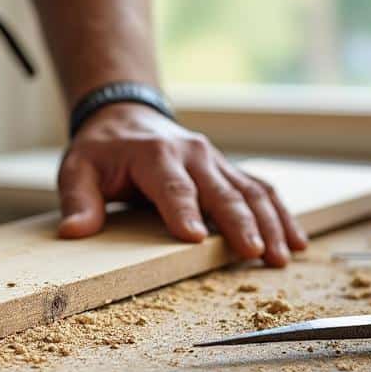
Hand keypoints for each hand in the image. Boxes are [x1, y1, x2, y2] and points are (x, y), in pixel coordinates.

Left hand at [57, 103, 307, 266]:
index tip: (195, 239)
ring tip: (281, 256)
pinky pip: (260, 190)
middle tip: (254, 253)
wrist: (126, 116)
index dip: (184, 212)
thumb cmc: (102, 150)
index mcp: (154, 154)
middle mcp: (192, 154)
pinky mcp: (227, 171)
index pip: (172, 187)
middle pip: (221, 191)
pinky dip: (281, 214)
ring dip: (270, 223)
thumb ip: (77, 201)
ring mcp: (215, 162)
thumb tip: (74, 233)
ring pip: (250, 191)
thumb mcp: (77, 169)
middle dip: (239, 223)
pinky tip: (296, 241)